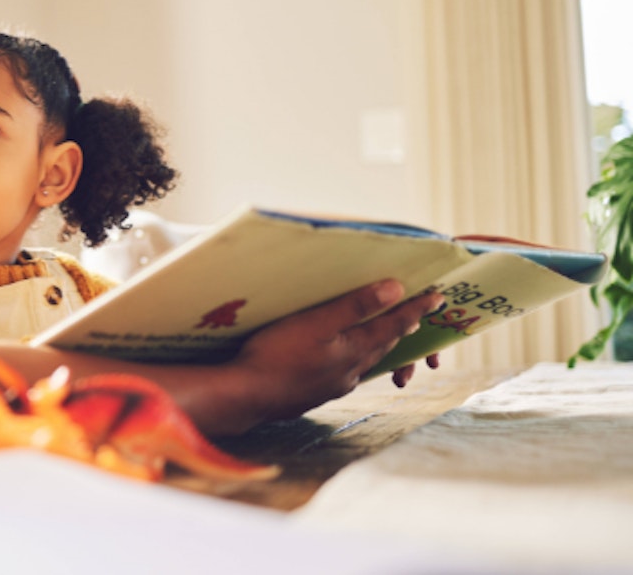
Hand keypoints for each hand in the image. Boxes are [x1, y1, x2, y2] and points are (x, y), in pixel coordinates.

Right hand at [228, 280, 443, 426]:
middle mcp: (350, 371)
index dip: (415, 309)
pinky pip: (345, 374)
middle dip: (400, 328)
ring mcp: (332, 386)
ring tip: (384, 337)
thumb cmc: (277, 355)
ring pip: (365, 363)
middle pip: (383, 346)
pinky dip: (354, 362)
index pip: (393, 325)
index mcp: (354, 350)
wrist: (246, 396)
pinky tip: (342, 363)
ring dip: (378, 347)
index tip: (437, 297)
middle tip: (416, 315)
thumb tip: (396, 289)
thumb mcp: (316, 323)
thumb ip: (355, 306)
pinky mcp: (312, 394)